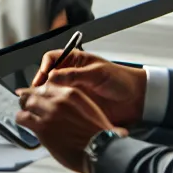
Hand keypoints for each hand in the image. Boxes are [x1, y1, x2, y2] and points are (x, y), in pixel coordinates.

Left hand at [15, 83, 118, 172]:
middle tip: (27, 106)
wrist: (101, 150)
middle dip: (29, 99)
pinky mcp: (42, 128)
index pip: (47, 85)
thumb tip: (65, 106)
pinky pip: (23, 118)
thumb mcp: (90, 109)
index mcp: (72, 94)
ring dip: (24, 109)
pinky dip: (21, 120)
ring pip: (26, 104)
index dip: (40, 91)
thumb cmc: (99, 134)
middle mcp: (59, 100)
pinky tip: (24, 123)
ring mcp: (49, 113)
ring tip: (25, 115)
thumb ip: (75, 104)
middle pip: (34, 93)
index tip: (37, 96)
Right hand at [30, 49, 146, 126]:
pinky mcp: (75, 105)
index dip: (43, 67)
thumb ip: (75, 75)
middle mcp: (70, 75)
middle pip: (47, 76)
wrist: (136, 100)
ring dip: (45, 98)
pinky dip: (53, 109)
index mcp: (75, 61)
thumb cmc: (120, 81)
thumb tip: (52, 77)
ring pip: (51, 92)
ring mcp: (72, 91)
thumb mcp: (97, 74)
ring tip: (41, 105)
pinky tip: (51, 114)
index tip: (41, 79)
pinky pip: (60, 106)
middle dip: (40, 85)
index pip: (51, 59)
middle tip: (36, 95)